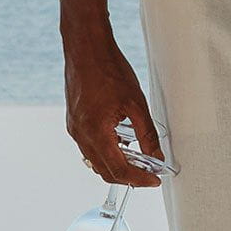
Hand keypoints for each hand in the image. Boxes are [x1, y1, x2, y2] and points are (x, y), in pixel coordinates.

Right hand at [62, 30, 167, 187]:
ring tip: (139, 158)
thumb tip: (156, 157)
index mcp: (96, 133)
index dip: (139, 180)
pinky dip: (106, 151)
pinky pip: (89, 147)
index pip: (118, 170)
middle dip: (128, 176)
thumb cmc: (109, 70)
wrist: (86, 49)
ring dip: (116, 164)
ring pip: (95, 161)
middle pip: (104, 171)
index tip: (154, 181)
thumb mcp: (136, 103)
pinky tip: (122, 141)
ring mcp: (74, 129)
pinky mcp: (73, 122)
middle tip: (149, 173)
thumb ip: (147, 134)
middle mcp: (81, 135)